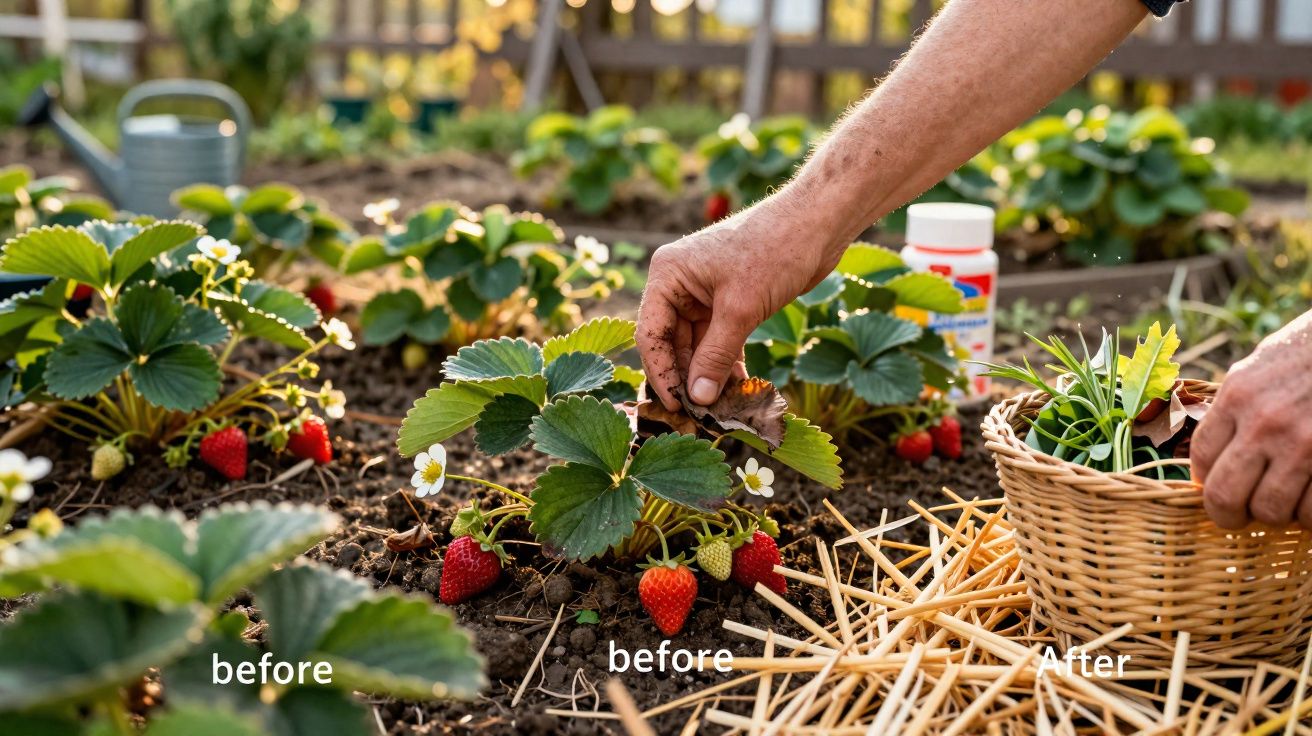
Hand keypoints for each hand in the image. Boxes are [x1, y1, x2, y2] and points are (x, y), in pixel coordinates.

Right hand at [636, 197, 842, 410]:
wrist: (819, 223)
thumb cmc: (774, 251)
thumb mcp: (740, 308)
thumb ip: (716, 356)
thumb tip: (697, 399)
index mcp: (669, 275)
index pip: (651, 334)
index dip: (661, 374)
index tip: (675, 408)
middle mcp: (680, 284)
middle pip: (672, 344)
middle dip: (686, 379)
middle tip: (698, 418)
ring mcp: (705, 294)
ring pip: (698, 346)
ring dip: (708, 377)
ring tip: (719, 411)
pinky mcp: (731, 302)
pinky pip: (720, 341)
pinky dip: (727, 364)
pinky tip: (737, 391)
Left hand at [1192, 312, 1311, 528]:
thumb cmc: (1309, 355)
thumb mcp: (1259, 370)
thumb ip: (1236, 409)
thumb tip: (1215, 453)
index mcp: (1237, 396)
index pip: (1201, 458)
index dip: (1205, 482)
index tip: (1214, 487)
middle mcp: (1264, 423)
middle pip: (1224, 495)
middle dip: (1228, 514)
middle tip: (1240, 515)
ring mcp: (1302, 444)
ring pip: (1271, 510)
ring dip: (1276, 514)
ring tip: (1285, 499)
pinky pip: (1311, 512)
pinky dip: (1309, 516)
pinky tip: (1310, 497)